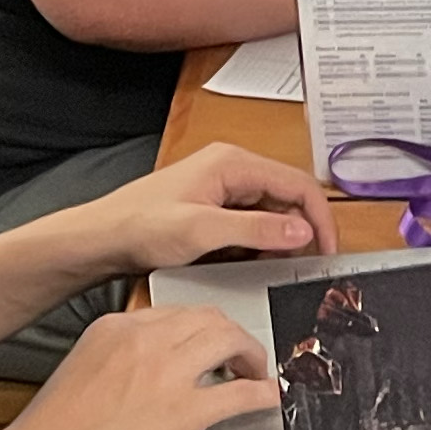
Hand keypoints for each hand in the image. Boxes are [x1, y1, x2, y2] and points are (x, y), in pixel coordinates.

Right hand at [0, 302, 275, 429]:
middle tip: (242, 356)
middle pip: (208, 318)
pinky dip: (263, 393)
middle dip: (233, 335)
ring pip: (230, 340)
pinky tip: (270, 399)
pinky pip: (241, 394)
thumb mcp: (84, 372)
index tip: (210, 341)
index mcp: (114, 329)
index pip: (174, 313)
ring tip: (256, 373)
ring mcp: (166, 374)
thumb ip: (118, 363)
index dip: (201, 328)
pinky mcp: (185, 414)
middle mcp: (143, 340)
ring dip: (251, 355)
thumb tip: (147, 377)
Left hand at [66, 140, 334, 286]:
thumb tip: (301, 230)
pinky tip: (251, 261)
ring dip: (279, 240)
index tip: (327, 251)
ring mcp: (224, 187)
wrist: (103, 237)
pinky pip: (253, 223)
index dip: (320, 219)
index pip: (298, 184)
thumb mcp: (203, 231)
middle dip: (301, 231)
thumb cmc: (141, 226)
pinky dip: (260, 243)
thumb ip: (257, 229)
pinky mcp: (215, 206)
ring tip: (273, 266)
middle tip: (305, 265)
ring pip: (273, 212)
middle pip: (289, 197)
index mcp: (233, 163)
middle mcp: (232, 169)